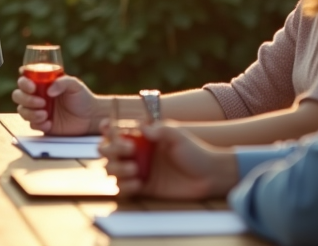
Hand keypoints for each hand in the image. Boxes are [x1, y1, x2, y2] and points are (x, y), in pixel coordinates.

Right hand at [12, 74, 96, 134]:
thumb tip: (49, 90)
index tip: (32, 87)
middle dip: (26, 99)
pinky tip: (49, 123)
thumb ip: (62, 82)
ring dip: (30, 112)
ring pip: (22, 110)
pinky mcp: (42, 124)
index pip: (24, 80)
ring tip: (45, 114)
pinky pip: (32, 124)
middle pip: (18, 95)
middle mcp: (37, 96)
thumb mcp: (74, 84)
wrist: (90, 117)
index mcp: (42, 84)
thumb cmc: (82, 98)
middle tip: (41, 102)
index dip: (23, 83)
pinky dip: (38, 123)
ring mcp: (38, 110)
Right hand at [99, 121, 238, 199]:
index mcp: (141, 138)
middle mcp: (135, 153)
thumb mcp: (178, 136)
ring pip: (111, 169)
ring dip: (117, 169)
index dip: (107, 129)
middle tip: (130, 151)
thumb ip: (160, 129)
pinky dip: (125, 186)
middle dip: (111, 149)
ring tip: (135, 170)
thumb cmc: (195, 152)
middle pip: (107, 150)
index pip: (116, 131)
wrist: (210, 176)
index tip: (109, 128)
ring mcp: (137, 171)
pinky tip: (138, 184)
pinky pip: (122, 188)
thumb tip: (141, 129)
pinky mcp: (142, 188)